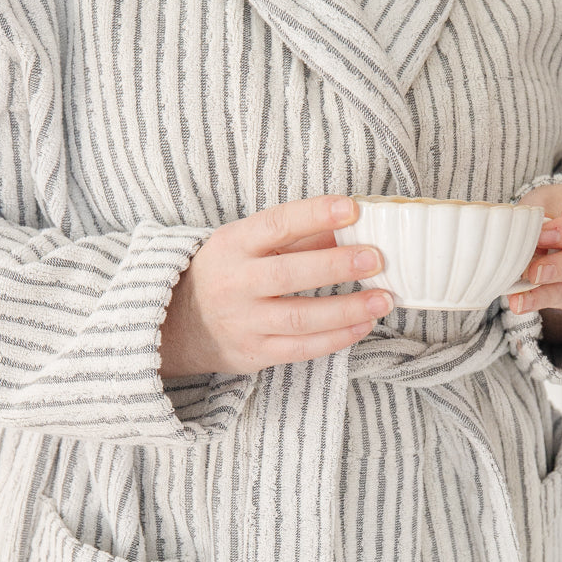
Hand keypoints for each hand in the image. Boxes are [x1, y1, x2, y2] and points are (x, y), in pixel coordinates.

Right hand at [159, 195, 392, 375]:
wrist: (177, 323)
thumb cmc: (225, 273)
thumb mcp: (249, 245)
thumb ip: (298, 237)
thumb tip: (351, 225)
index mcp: (233, 245)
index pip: (277, 224)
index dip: (315, 215)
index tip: (352, 208)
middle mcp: (235, 283)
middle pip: (289, 274)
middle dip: (337, 266)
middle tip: (376, 259)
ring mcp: (244, 322)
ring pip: (301, 318)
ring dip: (348, 309)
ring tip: (384, 299)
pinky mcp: (255, 353)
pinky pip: (301, 348)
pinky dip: (337, 338)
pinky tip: (363, 325)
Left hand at [507, 180, 561, 317]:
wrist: (561, 223)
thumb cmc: (556, 205)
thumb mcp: (544, 199)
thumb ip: (536, 218)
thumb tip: (520, 246)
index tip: (542, 237)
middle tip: (533, 271)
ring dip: (548, 293)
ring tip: (520, 297)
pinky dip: (543, 300)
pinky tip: (522, 301)